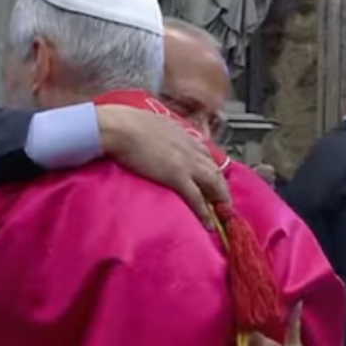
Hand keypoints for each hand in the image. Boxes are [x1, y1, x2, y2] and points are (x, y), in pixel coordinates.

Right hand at [97, 105, 229, 223]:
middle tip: (224, 199)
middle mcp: (190, 148)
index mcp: (182, 134)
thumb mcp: (149, 122)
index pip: (204, 152)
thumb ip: (157, 130)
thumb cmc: (126, 122)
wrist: (121, 128)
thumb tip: (152, 132)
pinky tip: (209, 223)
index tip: (211, 174)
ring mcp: (186, 163)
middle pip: (214, 169)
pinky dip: (204, 212)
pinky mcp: (177, 177)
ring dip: (220, 198)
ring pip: (213, 183)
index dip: (210, 165)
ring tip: (223, 212)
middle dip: (221, 185)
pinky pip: (196, 197)